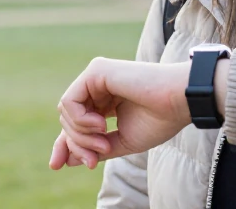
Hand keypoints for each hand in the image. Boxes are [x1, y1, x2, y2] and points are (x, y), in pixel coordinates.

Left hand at [49, 58, 190, 169]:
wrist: (178, 102)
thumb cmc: (158, 120)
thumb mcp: (122, 142)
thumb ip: (94, 149)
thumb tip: (65, 160)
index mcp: (105, 102)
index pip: (75, 123)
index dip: (65, 144)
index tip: (57, 165)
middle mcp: (97, 87)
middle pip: (67, 120)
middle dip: (77, 144)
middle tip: (94, 159)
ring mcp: (96, 76)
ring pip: (65, 112)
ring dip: (80, 135)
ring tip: (104, 142)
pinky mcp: (96, 70)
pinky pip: (70, 101)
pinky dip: (80, 120)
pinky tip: (101, 125)